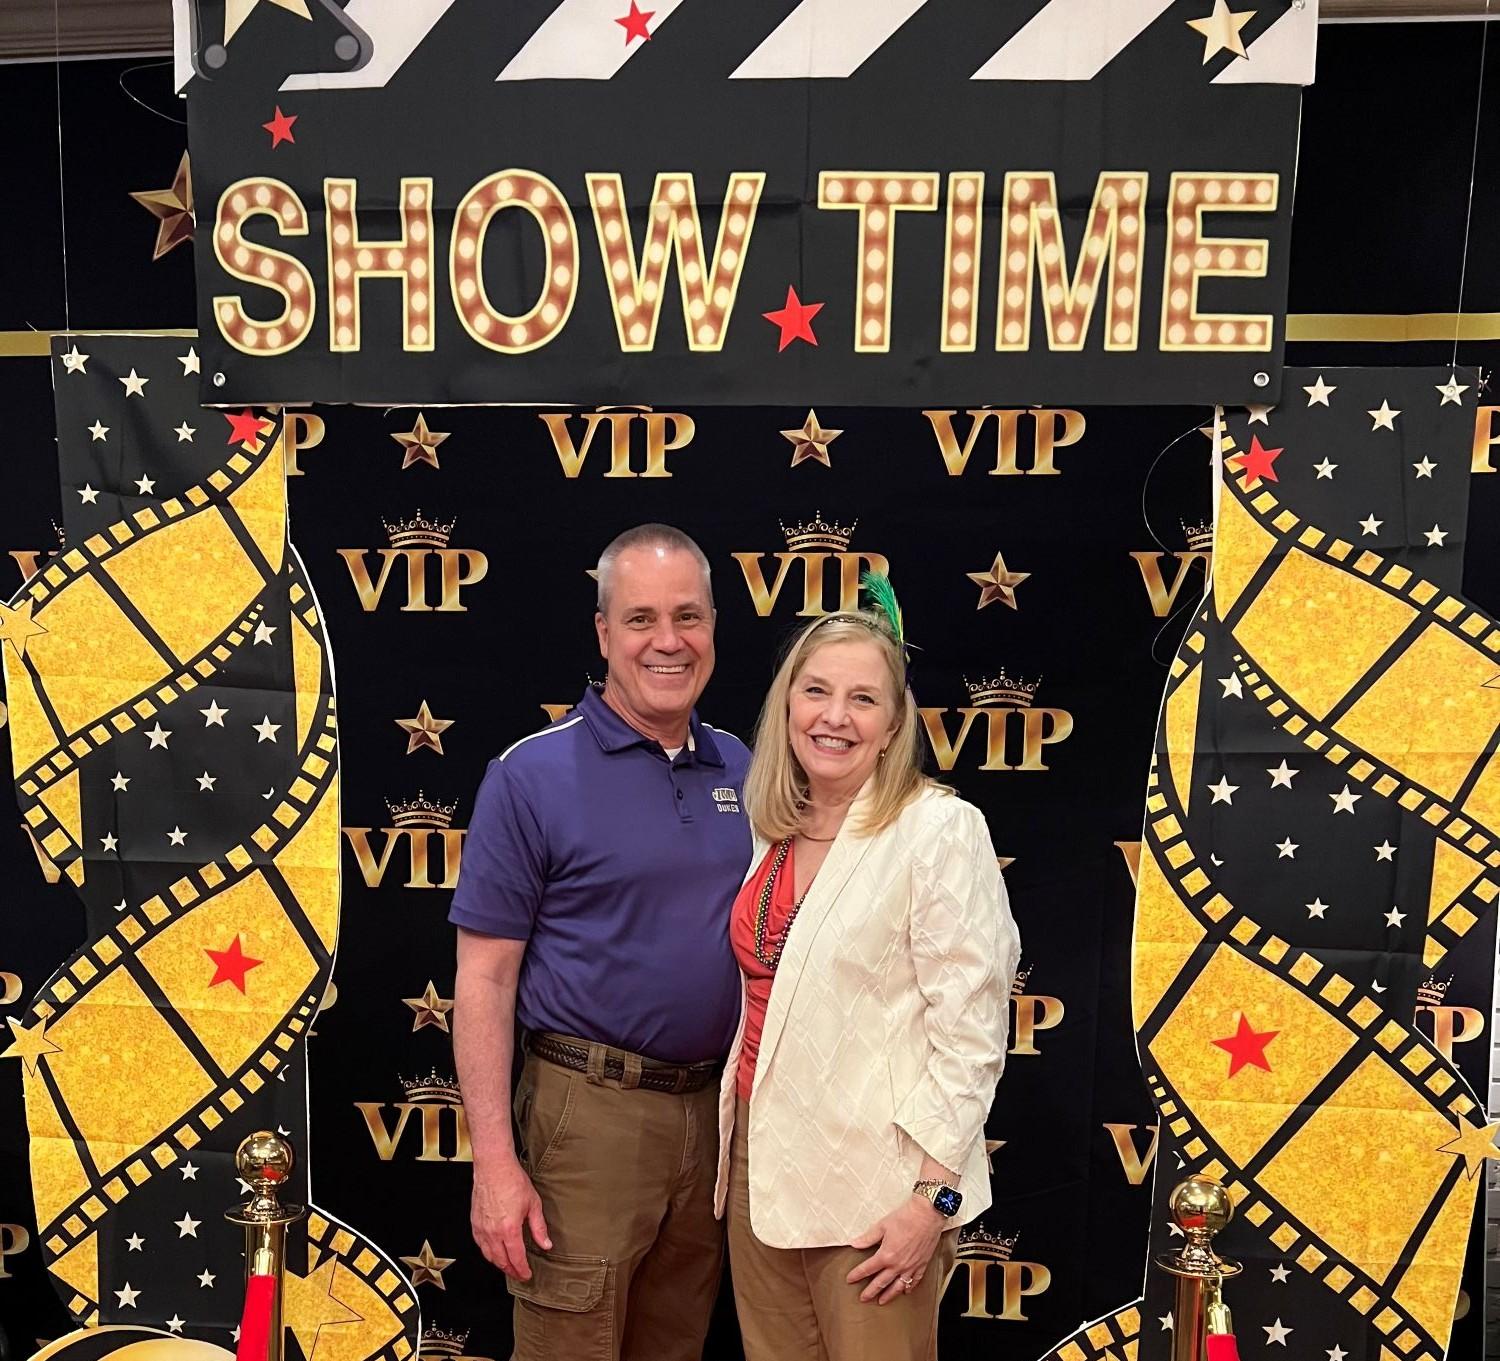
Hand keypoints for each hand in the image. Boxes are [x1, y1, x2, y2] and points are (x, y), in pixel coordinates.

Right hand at [471, 1157, 551, 1279]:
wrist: (494, 1167)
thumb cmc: (512, 1180)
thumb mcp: (533, 1204)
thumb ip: (539, 1228)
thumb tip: (545, 1244)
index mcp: (509, 1230)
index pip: (516, 1259)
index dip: (522, 1270)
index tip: (527, 1275)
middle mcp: (493, 1232)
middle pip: (501, 1261)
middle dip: (511, 1271)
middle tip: (519, 1274)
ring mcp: (482, 1229)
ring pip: (489, 1256)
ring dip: (499, 1264)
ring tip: (508, 1266)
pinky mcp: (474, 1223)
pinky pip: (480, 1245)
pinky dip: (488, 1253)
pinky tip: (494, 1252)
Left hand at [846, 1196, 944, 1303]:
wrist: (927, 1215)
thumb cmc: (904, 1218)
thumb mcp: (882, 1226)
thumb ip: (868, 1238)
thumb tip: (854, 1244)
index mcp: (886, 1255)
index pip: (868, 1268)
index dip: (857, 1274)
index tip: (850, 1279)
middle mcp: (898, 1265)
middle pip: (881, 1282)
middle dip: (870, 1291)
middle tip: (863, 1298)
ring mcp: (911, 1267)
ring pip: (898, 1286)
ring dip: (888, 1295)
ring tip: (881, 1301)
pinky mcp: (922, 1265)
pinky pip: (914, 1281)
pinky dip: (909, 1287)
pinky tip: (906, 1291)